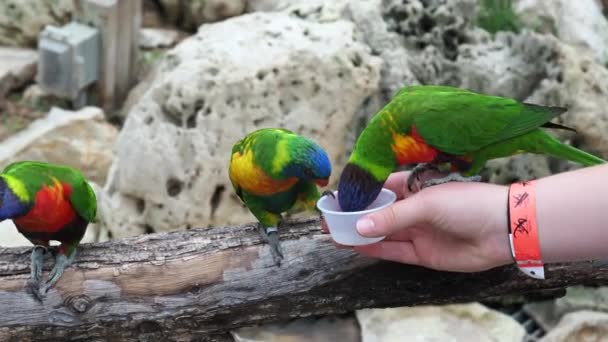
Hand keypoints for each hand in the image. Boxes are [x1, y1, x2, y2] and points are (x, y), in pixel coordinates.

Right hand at [323, 171, 513, 271]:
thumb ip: (392, 216)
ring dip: (360, 233)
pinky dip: (375, 249)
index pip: (379, 187)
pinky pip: (393, 251)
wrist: (504, 230)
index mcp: (414, 186)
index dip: (358, 193)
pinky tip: (356, 246)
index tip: (336, 197)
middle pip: (377, 212)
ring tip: (334, 233)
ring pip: (382, 233)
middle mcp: (414, 208)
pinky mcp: (423, 253)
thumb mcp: (426, 203)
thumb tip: (359, 227)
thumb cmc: (469, 204)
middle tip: (329, 219)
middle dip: (354, 215)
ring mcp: (418, 231)